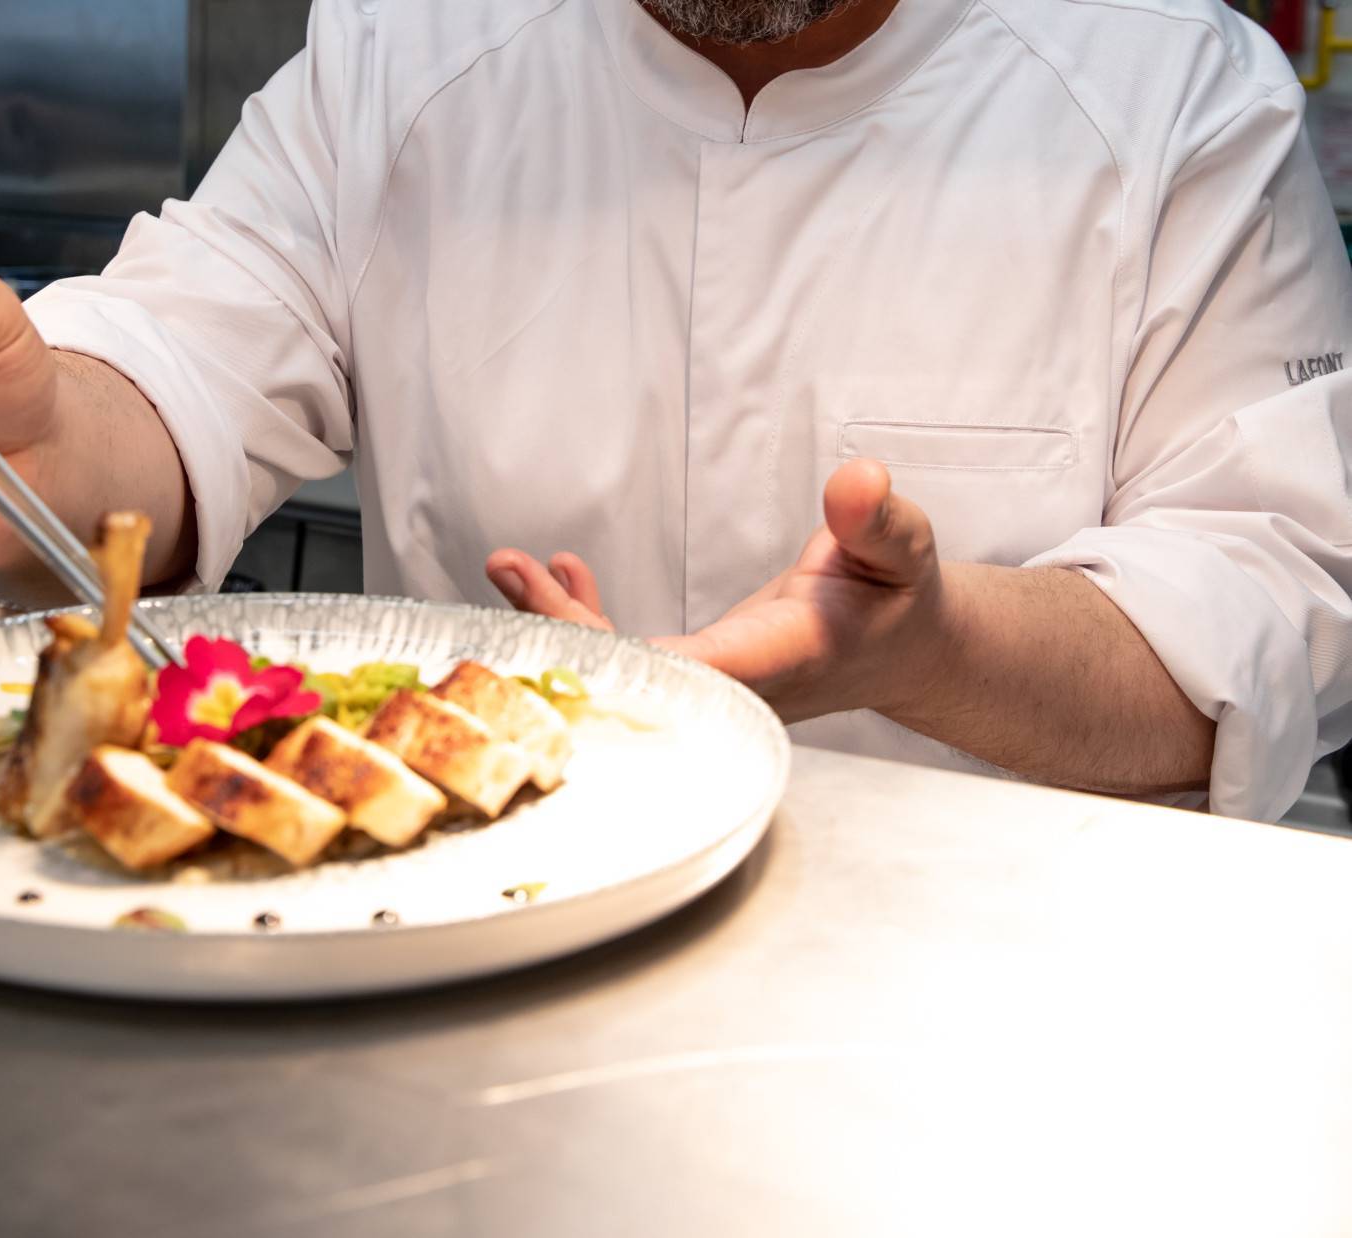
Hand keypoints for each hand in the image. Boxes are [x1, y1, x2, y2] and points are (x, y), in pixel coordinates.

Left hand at [486, 459, 953, 723]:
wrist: (898, 646)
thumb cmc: (898, 597)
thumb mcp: (904, 549)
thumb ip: (880, 521)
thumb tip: (856, 478)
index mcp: (782, 663)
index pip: (696, 674)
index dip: (630, 660)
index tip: (571, 627)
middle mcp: (733, 690)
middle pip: (635, 678)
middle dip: (564, 630)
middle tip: (511, 572)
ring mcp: (707, 688)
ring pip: (619, 670)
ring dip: (557, 621)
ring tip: (507, 567)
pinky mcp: (694, 673)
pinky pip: (626, 654)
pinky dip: (585, 616)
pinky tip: (563, 572)